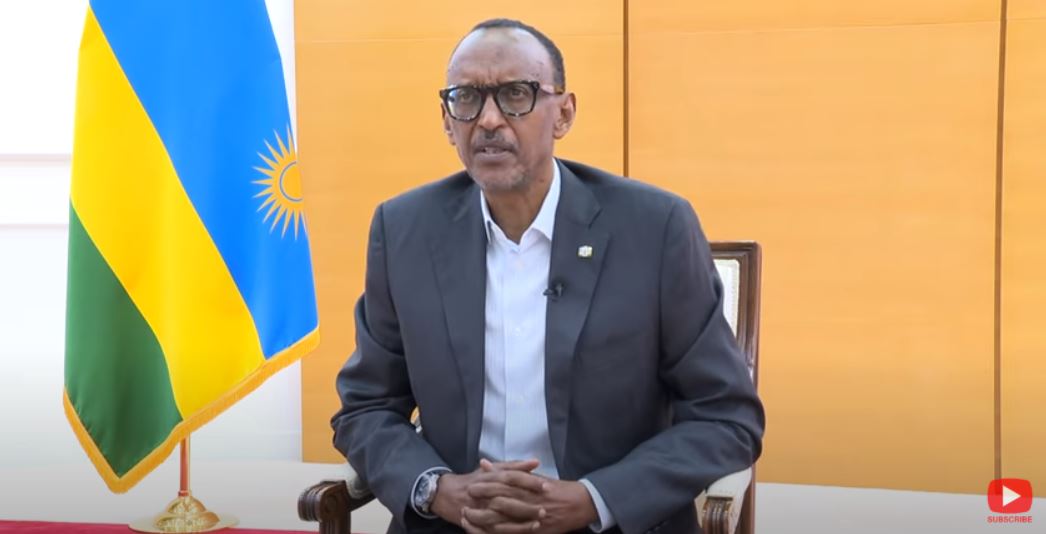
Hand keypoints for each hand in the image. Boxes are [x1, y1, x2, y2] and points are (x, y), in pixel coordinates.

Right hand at [431, 459, 545, 531]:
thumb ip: (515, 465)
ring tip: (538, 521)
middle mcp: (485, 493)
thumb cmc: (474, 480)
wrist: (447, 495)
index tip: (546, 486)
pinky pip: (495, 530)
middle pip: (508, 497)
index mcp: (489, 477)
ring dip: (521, 520)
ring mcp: (480, 509)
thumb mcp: (492, 469)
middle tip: (545, 505)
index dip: (529, 481)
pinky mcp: (477, 524)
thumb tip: (536, 461)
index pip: (512, 477)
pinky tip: (524, 531)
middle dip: (528, 502)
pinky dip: (509, 531)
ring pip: (502, 517)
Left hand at [464, 460, 597, 533]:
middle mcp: (530, 500)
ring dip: (483, 519)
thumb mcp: (534, 476)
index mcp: (530, 485)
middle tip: (467, 501)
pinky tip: (484, 530)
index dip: (486, 485)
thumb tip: (485, 463)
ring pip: (504, 519)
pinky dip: (497, 532)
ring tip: (469, 517)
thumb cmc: (556, 488)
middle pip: (501, 500)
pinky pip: (513, 533)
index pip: (504, 483)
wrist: (580, 504)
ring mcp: (532, 517)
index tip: (472, 485)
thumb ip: (509, 470)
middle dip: (482, 502)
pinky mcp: (536, 531)